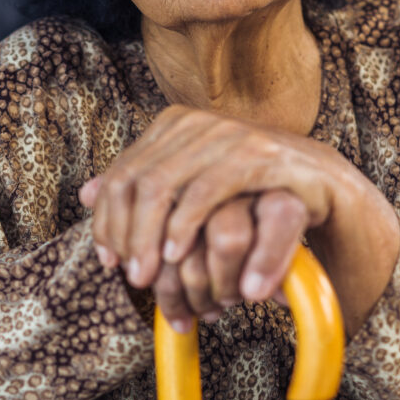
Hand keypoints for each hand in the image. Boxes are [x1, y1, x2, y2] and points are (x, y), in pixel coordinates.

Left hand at [78, 105, 340, 331]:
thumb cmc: (248, 190)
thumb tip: (84, 193)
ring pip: (162, 186)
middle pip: (136, 181)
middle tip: (130, 277)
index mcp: (172, 124)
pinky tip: (177, 254)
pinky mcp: (255, 153)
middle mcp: (194, 122)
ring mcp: (224, 134)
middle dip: (127, 235)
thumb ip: (143, 185)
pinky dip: (185, 225)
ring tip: (149, 276)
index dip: (107, 219)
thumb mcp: (190, 187)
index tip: (108, 260)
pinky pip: (205, 190)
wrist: (315, 182)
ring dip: (150, 237)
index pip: (122, 173)